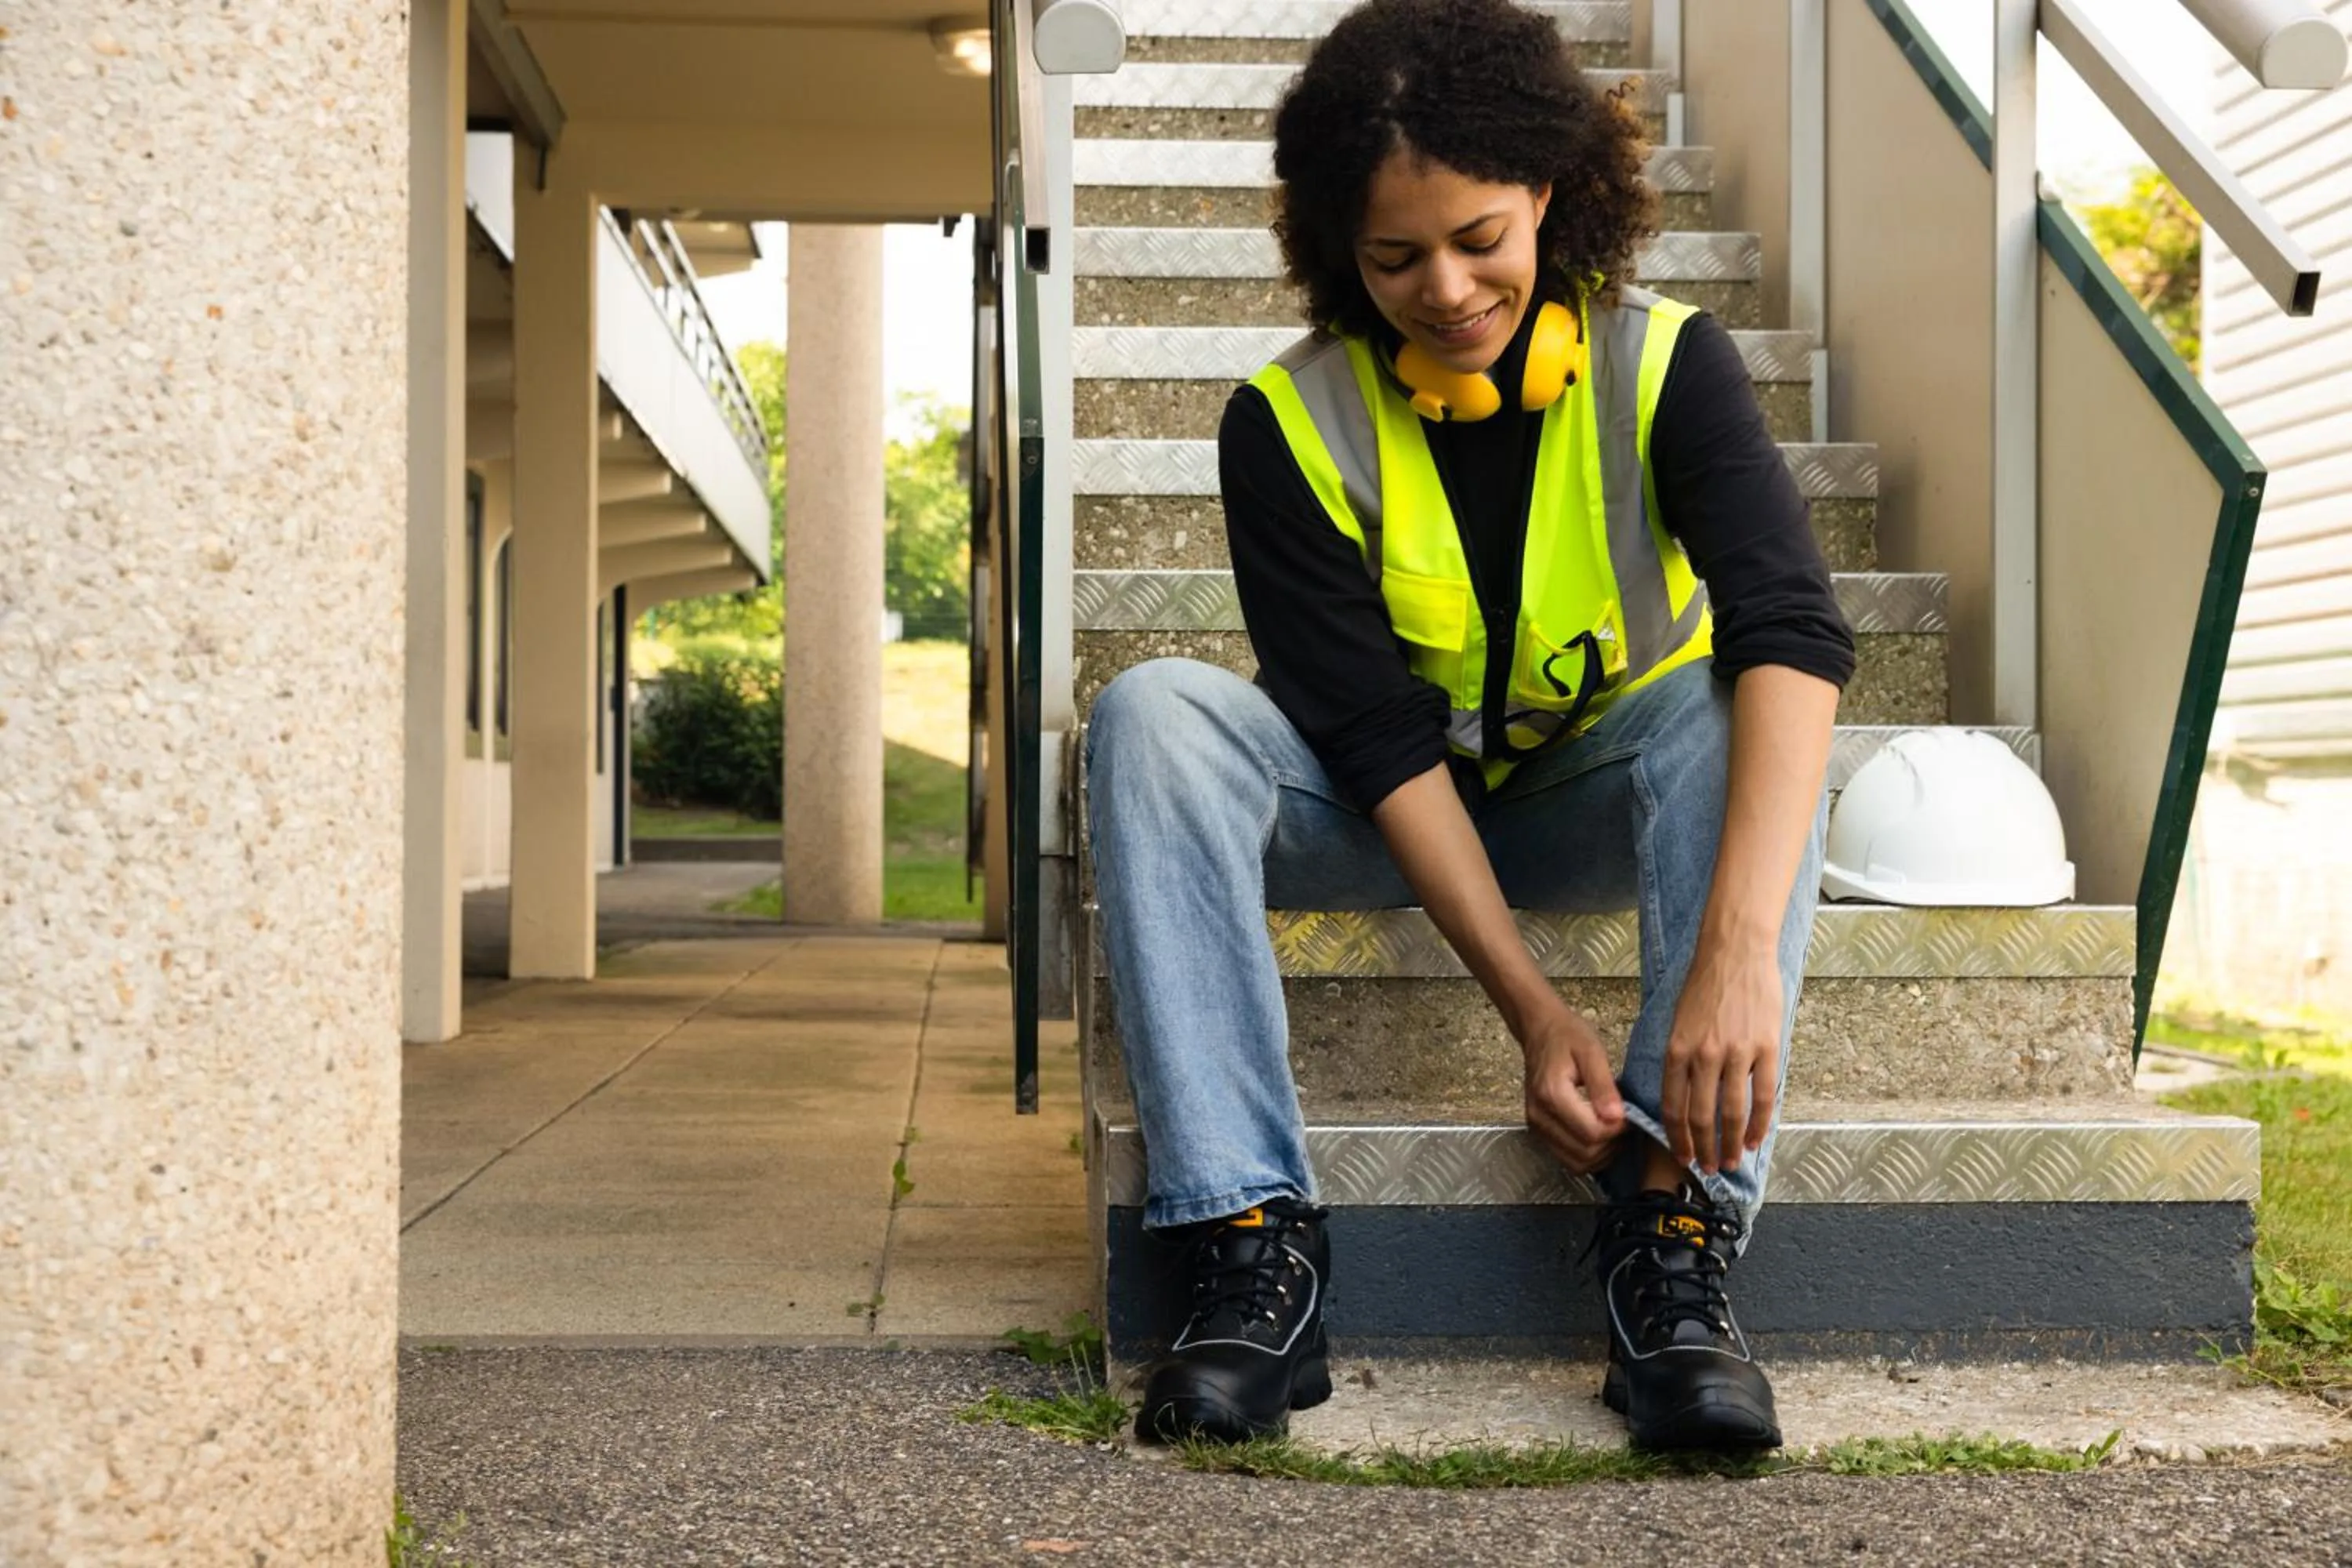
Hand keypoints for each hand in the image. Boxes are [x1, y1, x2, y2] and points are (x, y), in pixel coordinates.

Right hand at [1519, 1005, 1625, 1173]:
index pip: (1593, 1133)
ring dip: (1603, 1153)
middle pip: (1586, 1152)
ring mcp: (1536, 1127)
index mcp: (1552, 1094)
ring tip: (1614, 1128)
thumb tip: (1617, 1118)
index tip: (1630, 1113)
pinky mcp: (1539, 1132)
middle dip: (1613, 1143)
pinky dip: (1589, 1155)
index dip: (1618, 1130)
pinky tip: (1600, 1134)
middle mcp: (1539, 1116)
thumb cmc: (1568, 1036)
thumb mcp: (1591, 1051)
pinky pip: (1568, 1160)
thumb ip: (1603, 1086)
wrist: (1540, 1031)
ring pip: (1578, 1163)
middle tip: (1626, 1122)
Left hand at [1661, 940, 1783, 1174]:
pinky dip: (1759, 1123)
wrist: (1735, 951)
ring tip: (1730, 1161)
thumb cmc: (1705, 985)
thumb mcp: (1678, 1022)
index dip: (1676, 1136)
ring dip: (1730, 1143)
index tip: (1681, 1155)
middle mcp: (1703, 1054)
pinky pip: (1763, 1095)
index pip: (1673, 1105)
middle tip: (1706, 1168)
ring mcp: (1736, 1052)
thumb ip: (1681, 1059)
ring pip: (1732, 1112)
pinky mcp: (1766, 1048)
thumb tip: (1683, 1097)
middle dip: (1702, 1148)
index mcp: (1676, 1048)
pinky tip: (1755, 1140)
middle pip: (1701, 1116)